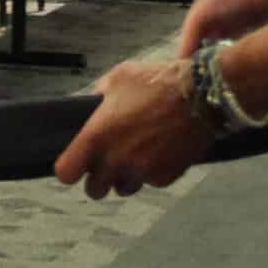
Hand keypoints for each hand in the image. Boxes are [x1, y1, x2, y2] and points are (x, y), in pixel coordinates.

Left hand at [54, 56, 213, 198]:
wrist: (201, 95)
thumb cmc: (157, 82)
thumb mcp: (119, 77)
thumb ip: (98, 96)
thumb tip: (90, 106)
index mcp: (97, 136)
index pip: (66, 173)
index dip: (70, 169)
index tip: (76, 163)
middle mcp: (116, 160)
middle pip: (94, 189)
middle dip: (99, 178)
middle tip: (108, 161)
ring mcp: (142, 172)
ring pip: (123, 188)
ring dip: (125, 177)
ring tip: (136, 154)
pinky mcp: (165, 177)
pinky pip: (150, 183)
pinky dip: (152, 173)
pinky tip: (159, 151)